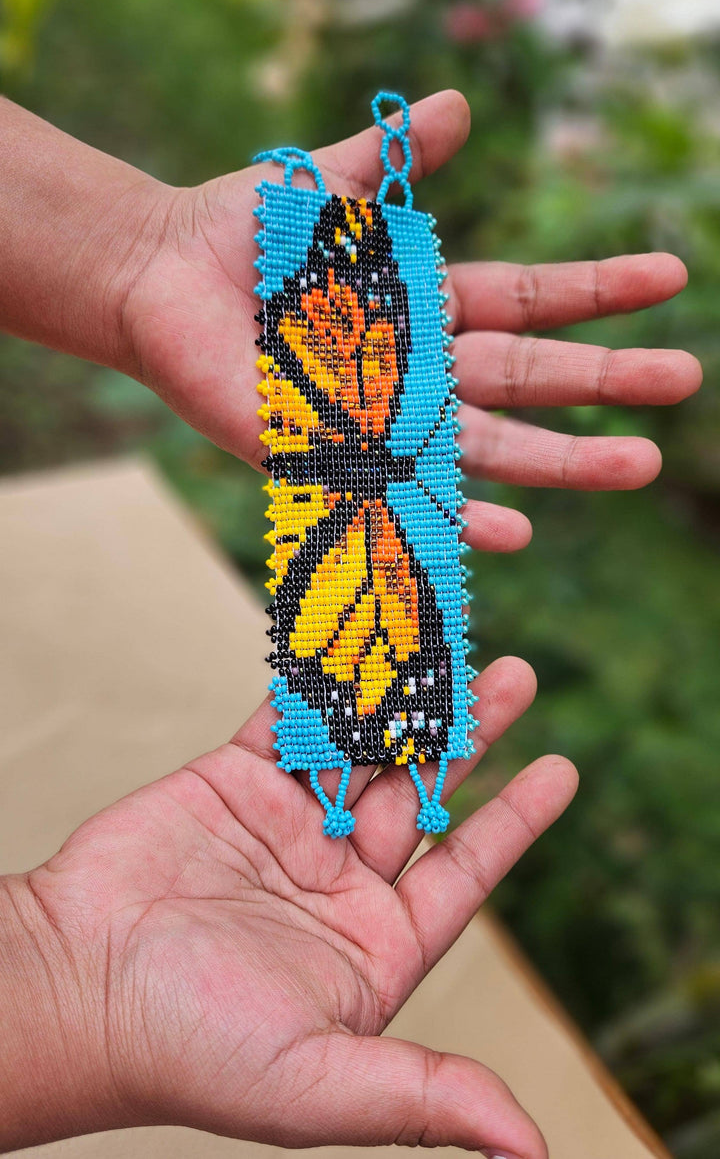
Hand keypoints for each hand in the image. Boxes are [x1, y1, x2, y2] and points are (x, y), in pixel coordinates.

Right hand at [1, 659, 575, 1156]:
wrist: (75, 988)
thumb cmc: (192, 1049)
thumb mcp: (322, 1084)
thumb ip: (427, 1097)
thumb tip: (533, 1153)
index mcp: (373, 945)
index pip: (464, 871)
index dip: (515, 820)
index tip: (563, 770)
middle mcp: (338, 880)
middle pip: (421, 791)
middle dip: (470, 734)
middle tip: (514, 675)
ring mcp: (288, 826)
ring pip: (364, 746)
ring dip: (407, 696)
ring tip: (454, 643)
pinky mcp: (236, 782)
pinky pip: (292, 721)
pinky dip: (324, 683)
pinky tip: (362, 641)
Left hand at [119, 89, 700, 557]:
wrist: (160, 276)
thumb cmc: (245, 231)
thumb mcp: (330, 186)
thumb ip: (395, 159)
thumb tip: (459, 106)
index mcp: (430, 304)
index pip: (531, 301)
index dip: (600, 290)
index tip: (672, 277)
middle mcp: (422, 369)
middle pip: (529, 378)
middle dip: (607, 380)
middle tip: (683, 383)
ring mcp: (385, 419)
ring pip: (490, 446)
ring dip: (563, 459)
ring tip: (636, 464)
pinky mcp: (334, 456)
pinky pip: (408, 492)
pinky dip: (459, 514)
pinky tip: (514, 532)